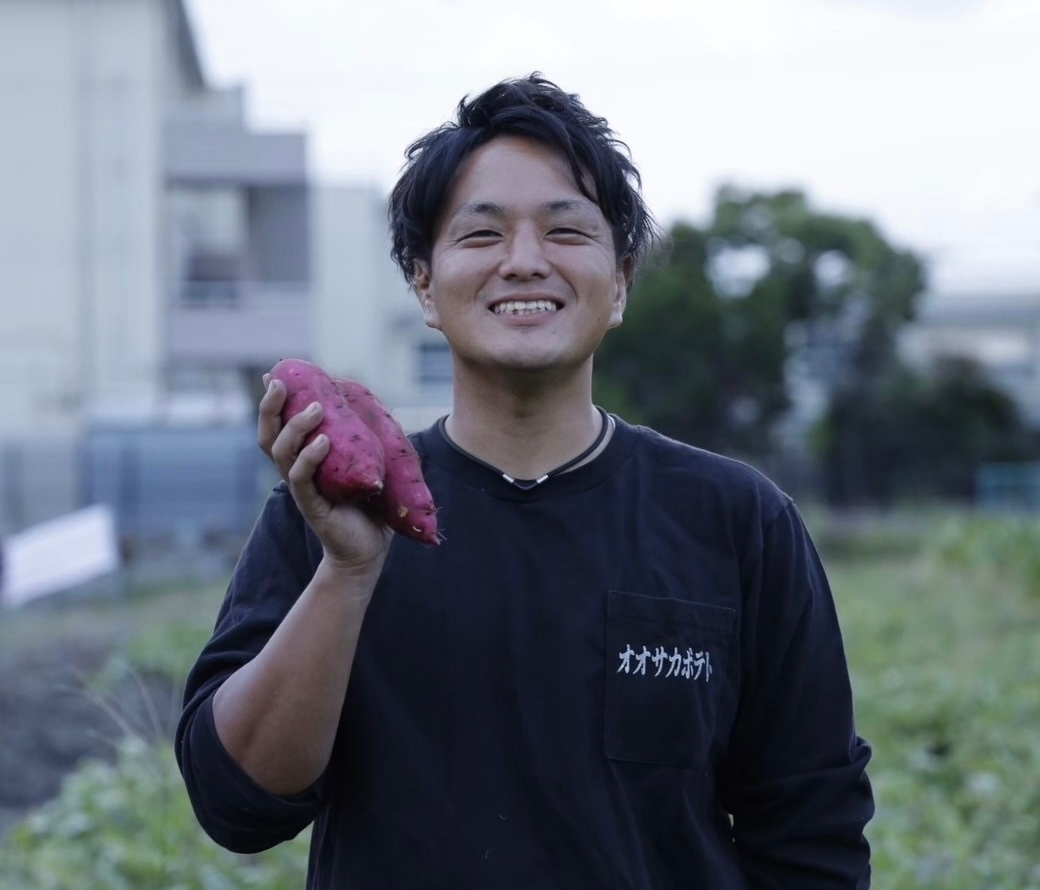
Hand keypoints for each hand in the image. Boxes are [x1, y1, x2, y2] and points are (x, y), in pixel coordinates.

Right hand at [258, 375, 391, 576]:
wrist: (370, 550)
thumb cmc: (370, 506)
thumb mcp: (368, 464)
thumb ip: (367, 439)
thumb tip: (380, 406)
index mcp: (303, 460)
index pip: (278, 428)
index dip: (272, 403)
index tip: (275, 375)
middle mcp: (296, 472)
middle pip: (268, 437)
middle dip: (269, 407)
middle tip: (281, 383)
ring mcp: (302, 490)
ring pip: (281, 453)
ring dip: (295, 426)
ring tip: (316, 408)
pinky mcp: (312, 506)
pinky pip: (302, 478)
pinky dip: (309, 457)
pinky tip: (322, 441)